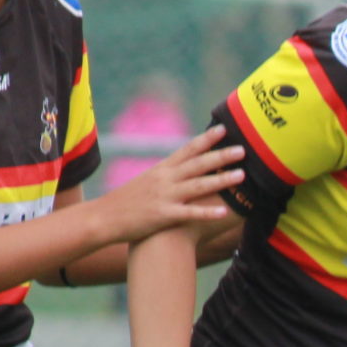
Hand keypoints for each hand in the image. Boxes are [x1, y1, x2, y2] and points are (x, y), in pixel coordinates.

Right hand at [97, 127, 245, 243]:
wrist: (103, 218)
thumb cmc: (127, 202)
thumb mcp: (147, 182)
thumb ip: (167, 175)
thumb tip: (185, 168)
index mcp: (162, 170)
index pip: (187, 149)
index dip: (206, 139)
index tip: (224, 129)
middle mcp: (165, 179)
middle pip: (197, 164)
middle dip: (221, 156)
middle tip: (243, 150)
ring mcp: (164, 197)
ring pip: (197, 186)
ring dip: (220, 180)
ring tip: (241, 176)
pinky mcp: (162, 216)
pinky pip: (189, 214)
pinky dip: (206, 212)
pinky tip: (224, 212)